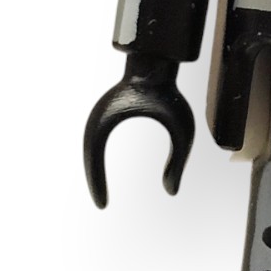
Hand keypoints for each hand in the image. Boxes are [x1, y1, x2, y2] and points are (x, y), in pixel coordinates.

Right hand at [83, 53, 194, 205]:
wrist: (157, 65)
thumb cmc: (170, 94)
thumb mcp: (181, 130)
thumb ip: (179, 160)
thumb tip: (171, 191)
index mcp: (110, 117)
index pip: (93, 156)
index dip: (96, 182)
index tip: (103, 204)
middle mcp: (99, 116)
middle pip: (89, 155)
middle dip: (94, 181)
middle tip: (102, 205)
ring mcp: (101, 115)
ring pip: (91, 149)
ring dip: (96, 171)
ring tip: (102, 195)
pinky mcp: (107, 115)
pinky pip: (98, 142)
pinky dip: (99, 161)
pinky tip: (106, 174)